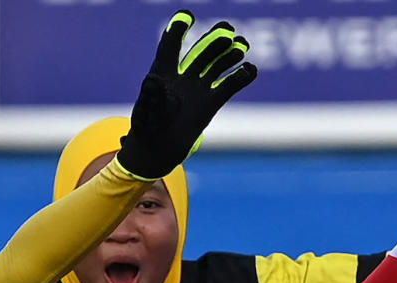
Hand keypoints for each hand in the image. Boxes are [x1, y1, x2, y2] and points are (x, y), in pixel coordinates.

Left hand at [115, 10, 257, 180]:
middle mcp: (182, 77)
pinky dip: (240, 77)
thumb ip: (150, 94)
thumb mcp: (146, 111)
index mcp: (162, 72)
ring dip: (230, 54)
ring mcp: (197, 90)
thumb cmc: (145, 129)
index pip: (171, 45)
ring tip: (242, 45)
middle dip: (214, 39)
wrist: (156, 152)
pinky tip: (250, 69)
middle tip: (228, 29)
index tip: (188, 17)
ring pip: (216, 65)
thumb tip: (152, 79)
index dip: (178, 29)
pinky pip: (228, 87)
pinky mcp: (209, 104)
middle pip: (201, 51)